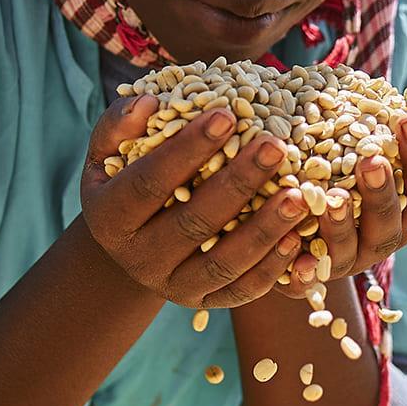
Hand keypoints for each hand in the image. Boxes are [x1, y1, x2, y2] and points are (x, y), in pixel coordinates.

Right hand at [81, 96, 308, 309]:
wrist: (134, 241)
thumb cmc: (127, 177)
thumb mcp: (110, 150)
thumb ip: (121, 124)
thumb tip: (150, 103)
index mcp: (108, 218)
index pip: (149, 182)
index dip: (187, 150)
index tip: (226, 115)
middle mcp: (138, 259)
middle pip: (192, 223)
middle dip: (237, 182)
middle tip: (274, 145)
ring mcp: (172, 286)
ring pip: (222, 263)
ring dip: (263, 230)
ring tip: (298, 195)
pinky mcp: (204, 302)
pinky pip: (241, 290)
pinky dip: (272, 268)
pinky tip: (297, 237)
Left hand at [274, 112, 406, 296]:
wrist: (288, 227)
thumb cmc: (335, 174)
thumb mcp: (360, 149)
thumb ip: (390, 135)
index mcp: (400, 214)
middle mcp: (376, 242)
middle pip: (390, 226)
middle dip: (382, 194)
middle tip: (372, 161)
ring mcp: (342, 263)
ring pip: (347, 252)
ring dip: (341, 225)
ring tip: (333, 197)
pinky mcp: (305, 280)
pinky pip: (307, 281)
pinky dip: (306, 270)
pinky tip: (299, 257)